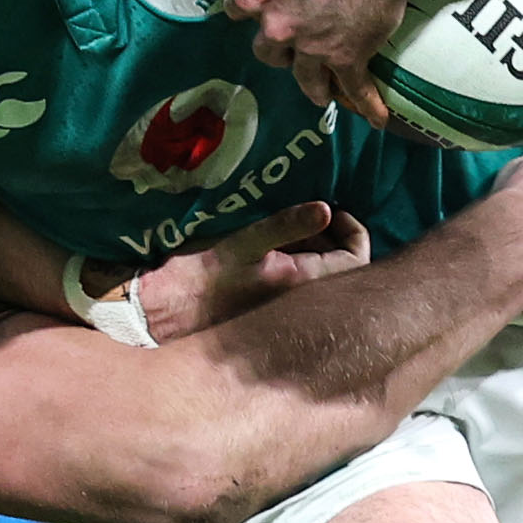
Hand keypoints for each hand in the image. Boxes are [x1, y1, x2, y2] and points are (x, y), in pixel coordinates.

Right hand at [123, 200, 367, 340]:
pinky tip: (276, 246)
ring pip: (322, 274)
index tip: (332, 208)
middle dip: (333, 235)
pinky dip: (299, 260)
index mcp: (303, 285)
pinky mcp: (272, 307)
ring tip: (291, 225)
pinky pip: (302, 281)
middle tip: (309, 213)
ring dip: (315, 246)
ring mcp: (289, 307)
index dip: (353, 229)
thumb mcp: (242, 243)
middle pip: (343, 267)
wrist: (165, 315)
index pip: (356, 259)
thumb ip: (286, 226)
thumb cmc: (200, 278)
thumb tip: (327, 209)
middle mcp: (303, 302)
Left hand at [221, 0, 417, 127]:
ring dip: (311, 82)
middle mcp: (278, 28)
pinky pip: (352, 89)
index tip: (252, 9)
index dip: (246, 8)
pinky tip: (371, 118)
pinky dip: (362, 103)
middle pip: (267, 50)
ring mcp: (313, 48)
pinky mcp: (348, 58)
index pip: (236, 10)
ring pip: (304, 77)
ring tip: (318, 90)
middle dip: (277, 47)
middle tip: (288, 43)